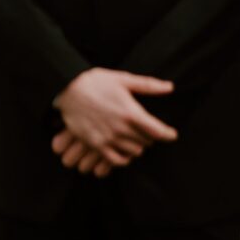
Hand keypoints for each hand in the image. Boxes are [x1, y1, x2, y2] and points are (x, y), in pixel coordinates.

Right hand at [52, 68, 177, 172]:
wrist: (68, 88)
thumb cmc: (95, 81)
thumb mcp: (123, 79)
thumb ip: (148, 86)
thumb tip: (169, 87)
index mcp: (131, 112)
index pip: (158, 131)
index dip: (168, 134)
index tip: (172, 134)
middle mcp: (122, 128)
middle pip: (147, 142)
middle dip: (150, 136)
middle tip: (148, 130)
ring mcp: (108, 138)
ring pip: (134, 151)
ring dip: (138, 145)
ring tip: (135, 138)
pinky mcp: (96, 145)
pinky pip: (116, 160)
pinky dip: (124, 158)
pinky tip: (124, 150)